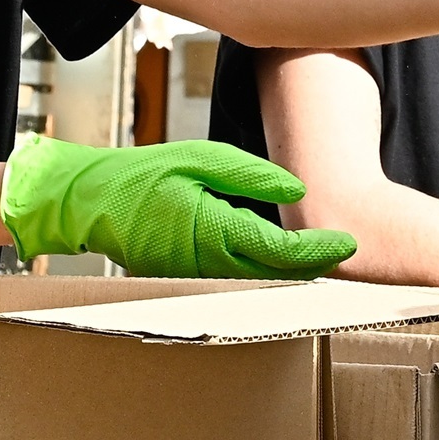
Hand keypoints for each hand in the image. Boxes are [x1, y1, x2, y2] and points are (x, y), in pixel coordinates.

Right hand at [0, 135, 356, 278]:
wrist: (89, 205)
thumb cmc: (139, 176)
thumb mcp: (198, 158)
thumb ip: (249, 174)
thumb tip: (296, 187)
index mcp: (213, 231)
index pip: (281, 250)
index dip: (319, 249)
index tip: (349, 242)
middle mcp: (210, 264)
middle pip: (278, 275)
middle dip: (314, 266)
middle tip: (348, 252)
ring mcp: (198, 278)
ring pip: (260, 281)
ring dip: (292, 272)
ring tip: (325, 257)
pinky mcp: (190, 280)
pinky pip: (237, 280)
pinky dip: (264, 271)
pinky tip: (281, 261)